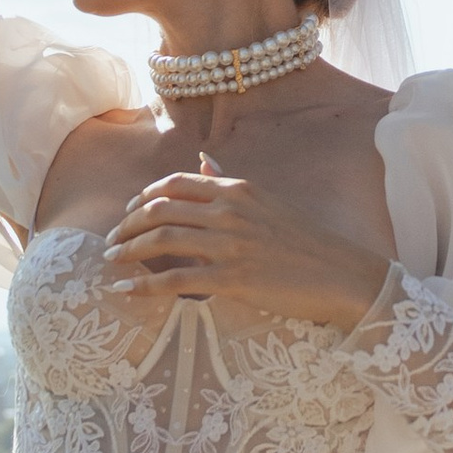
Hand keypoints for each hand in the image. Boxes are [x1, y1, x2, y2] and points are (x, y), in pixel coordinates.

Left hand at [102, 165, 391, 330]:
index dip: (143, 197)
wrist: (341, 274)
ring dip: (129, 250)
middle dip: (127, 224)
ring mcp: (230, 244)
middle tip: (111, 240)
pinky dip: (145, 284)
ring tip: (112, 260)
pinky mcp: (232, 278)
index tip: (127, 212)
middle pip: (160, 209)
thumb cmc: (306, 241)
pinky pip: (176, 280)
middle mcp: (229, 211)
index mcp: (237, 190)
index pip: (175, 184)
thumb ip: (230, 183)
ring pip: (162, 240)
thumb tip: (203, 162)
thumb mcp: (267, 201)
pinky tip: (127, 290)